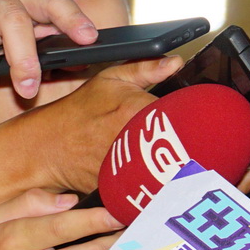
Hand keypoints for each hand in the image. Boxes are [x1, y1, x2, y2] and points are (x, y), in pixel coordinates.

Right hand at [1, 55, 183, 193]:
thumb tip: (176, 62)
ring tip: (185, 161)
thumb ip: (146, 68)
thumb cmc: (78, 113)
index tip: (204, 120)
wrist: (44, 148)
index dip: (196, 118)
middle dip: (192, 143)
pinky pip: (150, 186)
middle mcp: (132, 138)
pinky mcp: (121, 188)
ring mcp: (126, 166)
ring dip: (180, 165)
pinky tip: (165, 179)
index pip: (184, 113)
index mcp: (135, 109)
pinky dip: (160, 184)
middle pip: (181, 143)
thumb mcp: (110, 80)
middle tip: (201, 142)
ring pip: (169, 168)